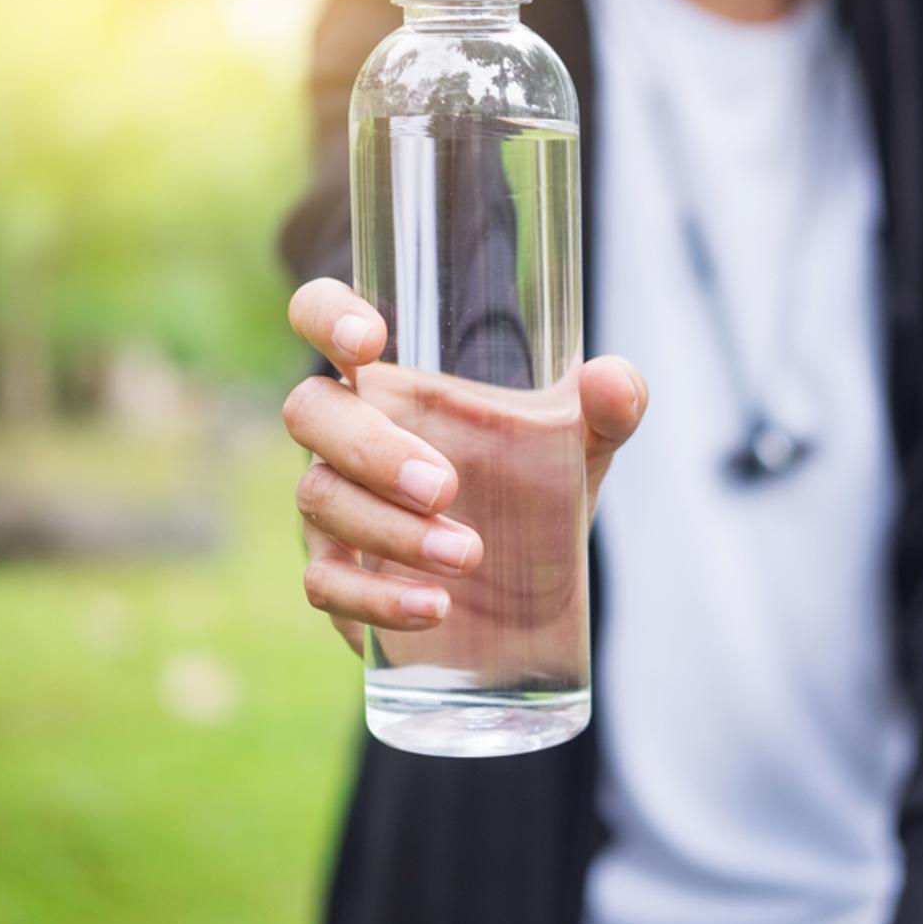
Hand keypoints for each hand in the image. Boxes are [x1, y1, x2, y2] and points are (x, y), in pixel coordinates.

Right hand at [285, 278, 647, 656]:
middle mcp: (347, 434)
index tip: (368, 342)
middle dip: (373, 448)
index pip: (321, 317)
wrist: (528, 589)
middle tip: (445, 488)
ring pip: (319, 500)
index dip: (325, 315)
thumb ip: (611, 405)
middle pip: (311, 412)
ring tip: (468, 556)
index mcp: (392, 381)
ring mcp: (332, 505)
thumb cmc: (536, 488)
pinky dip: (376, 599)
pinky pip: (324, 583)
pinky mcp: (337, 576)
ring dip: (390, 531)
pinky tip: (435, 607)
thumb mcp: (585, 444)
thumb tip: (611, 381)